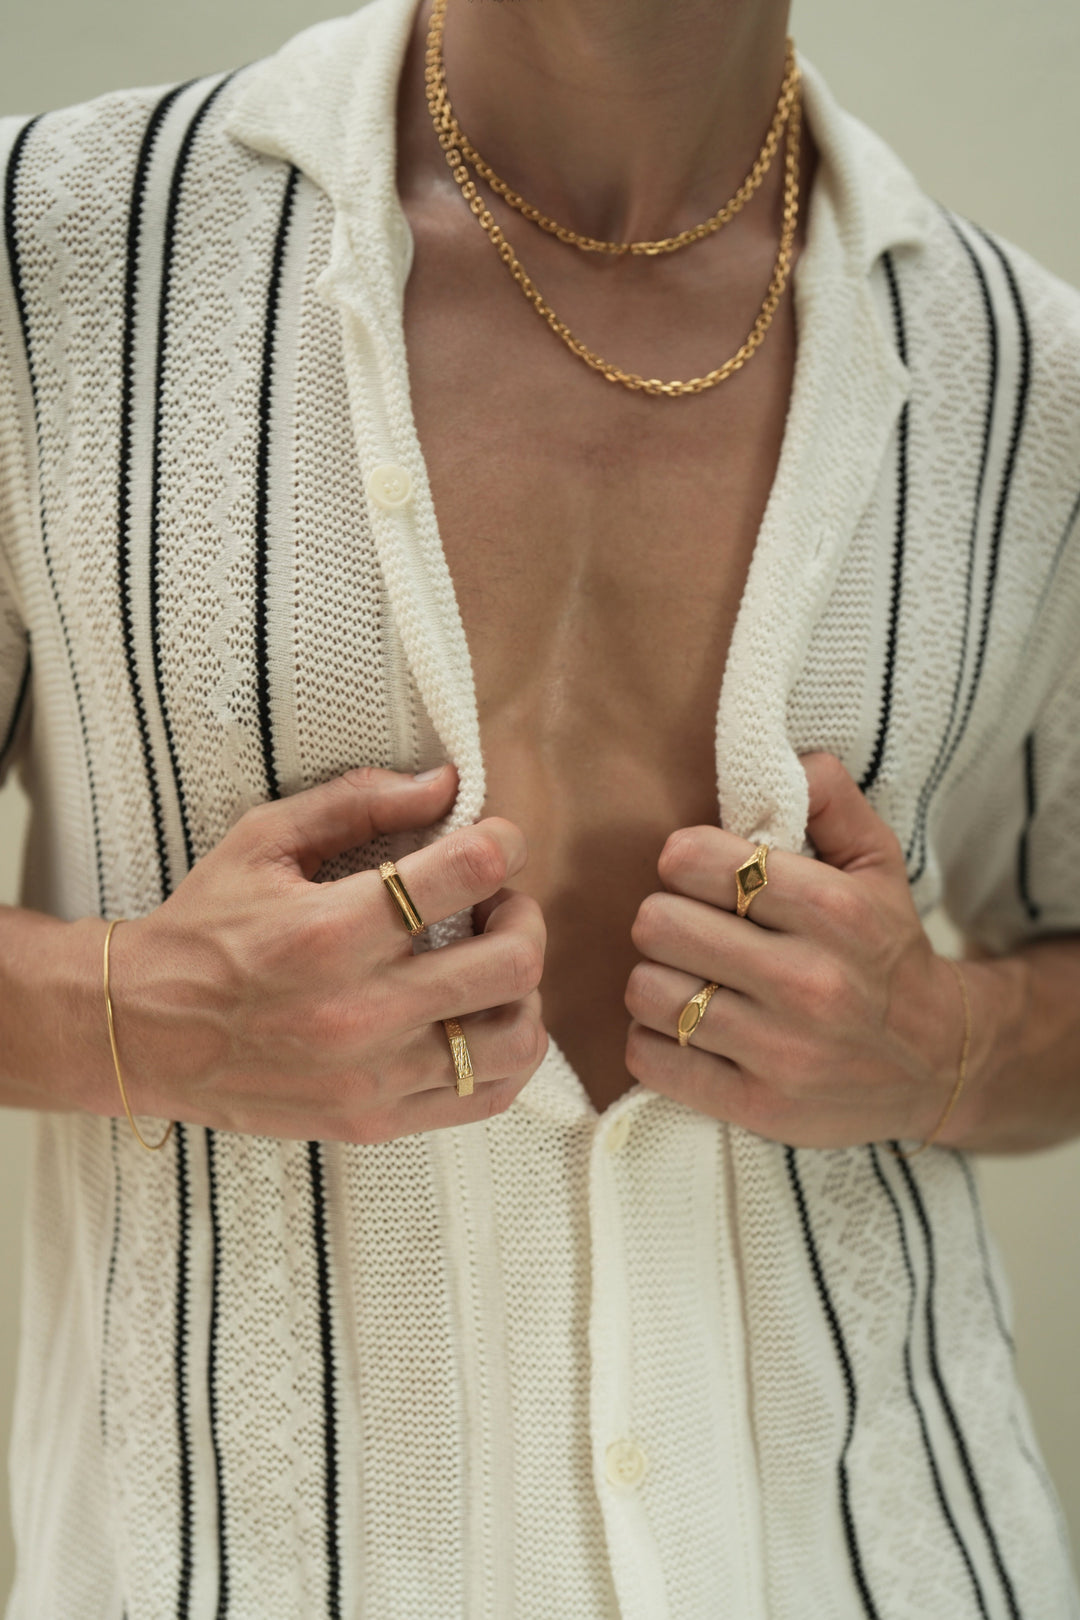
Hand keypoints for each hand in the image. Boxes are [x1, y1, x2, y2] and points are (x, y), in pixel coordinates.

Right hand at [105, 764, 547, 1143]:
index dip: (504, 841)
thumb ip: (357, 803)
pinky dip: (503, 1053)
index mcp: (332, 929)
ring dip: (522, 989)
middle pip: (513, 959)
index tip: (496, 839)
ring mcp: (374, 1075)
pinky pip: (487, 1097)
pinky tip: (475, 1018)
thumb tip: (447, 783)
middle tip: (496, 903)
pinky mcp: (377, 1119)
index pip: (471, 870)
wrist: (141, 1033)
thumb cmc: (203, 929)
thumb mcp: (263, 841)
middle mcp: (361, 1009)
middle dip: (523, 914)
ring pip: (516, 1038)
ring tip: (488, 965)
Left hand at [624, 753, 966, 1149]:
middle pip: (658, 924)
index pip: (697, 860)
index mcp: (832, 909)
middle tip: (686, 927)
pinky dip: (653, 1039)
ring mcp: (781, 1051)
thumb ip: (830, 799)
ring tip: (685, 978)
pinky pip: (650, 1057)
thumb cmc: (886, 949)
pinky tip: (686, 1028)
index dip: (683, 859)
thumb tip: (787, 758)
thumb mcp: (878, 863)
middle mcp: (808, 982)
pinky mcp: (757, 1106)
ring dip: (655, 980)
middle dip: (663, 918)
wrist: (936, 1064)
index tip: (698, 873)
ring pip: (647, 992)